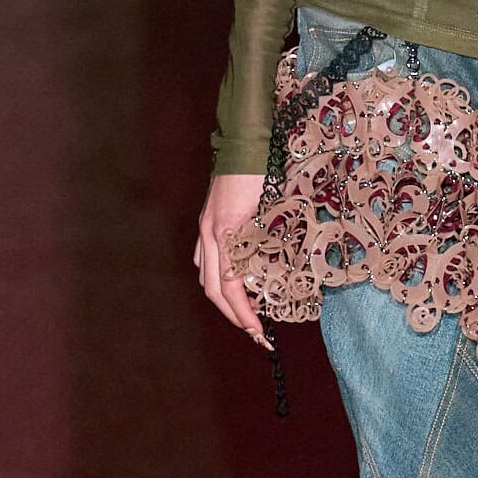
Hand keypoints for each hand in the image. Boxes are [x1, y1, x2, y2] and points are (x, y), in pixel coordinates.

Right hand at [195, 171, 269, 341]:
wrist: (244, 144)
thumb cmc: (261, 172)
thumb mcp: (270, 209)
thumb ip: (266, 242)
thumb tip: (274, 274)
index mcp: (225, 234)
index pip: (229, 287)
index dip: (243, 313)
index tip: (258, 331)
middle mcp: (209, 234)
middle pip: (212, 289)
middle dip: (233, 314)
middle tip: (255, 332)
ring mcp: (205, 227)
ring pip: (204, 276)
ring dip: (223, 298)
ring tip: (244, 312)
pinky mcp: (207, 221)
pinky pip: (204, 259)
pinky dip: (216, 278)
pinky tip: (231, 283)